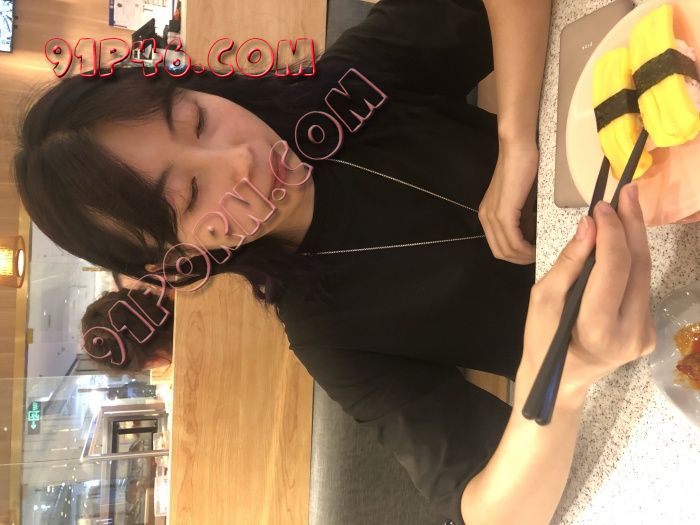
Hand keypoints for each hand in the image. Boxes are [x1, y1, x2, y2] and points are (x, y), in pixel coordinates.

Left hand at [478, 140, 537, 264]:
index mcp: (489, 216)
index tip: (534, 255)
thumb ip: (524, 219)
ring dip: (525, 256)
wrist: (518, 148)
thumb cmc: (524, 169)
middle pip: (501, 253)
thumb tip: (532, 237)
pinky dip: (525, 248)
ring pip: (507, 250)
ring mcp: (492, 216)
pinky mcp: (503, 213)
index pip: (499, 247)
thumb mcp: (523, 201)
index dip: (517, 256)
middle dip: (521, 260)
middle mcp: (486, 218)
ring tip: (540, 253)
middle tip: (539, 257)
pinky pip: (513, 241)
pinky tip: (536, 247)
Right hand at [520, 183, 655, 399]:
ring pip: (644, 275)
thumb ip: (569, 263)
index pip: (614, 267)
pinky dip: (631, 260)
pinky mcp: (649, 332)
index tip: (603, 204)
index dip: (612, 231)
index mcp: (600, 328)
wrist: (559, 381)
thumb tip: (589, 225)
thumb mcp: (542, 300)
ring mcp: (645, 335)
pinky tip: (623, 240)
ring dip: (635, 238)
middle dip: (632, 225)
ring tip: (628, 205)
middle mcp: (632, 333)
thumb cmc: (542, 342)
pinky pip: (640, 287)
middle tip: (628, 190)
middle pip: (638, 267)